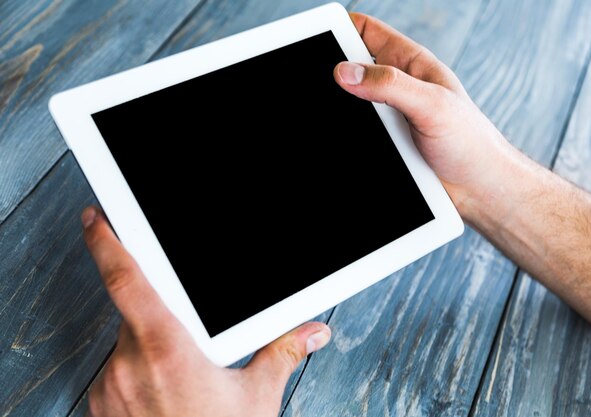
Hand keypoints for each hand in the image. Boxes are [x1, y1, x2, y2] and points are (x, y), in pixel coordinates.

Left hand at [81, 206, 330, 416]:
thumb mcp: (256, 398)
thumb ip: (281, 352)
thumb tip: (314, 331)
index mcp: (167, 350)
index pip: (127, 282)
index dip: (108, 244)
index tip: (95, 220)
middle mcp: (129, 365)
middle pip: (136, 313)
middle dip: (162, 318)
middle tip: (186, 343)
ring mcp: (110, 389)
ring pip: (126, 344)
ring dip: (150, 348)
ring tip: (181, 376)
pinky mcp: (101, 408)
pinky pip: (116, 371)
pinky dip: (137, 372)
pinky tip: (165, 393)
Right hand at [334, 13, 520, 220]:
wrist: (479, 189)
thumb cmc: (471, 143)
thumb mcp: (432, 105)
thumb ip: (390, 85)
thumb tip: (345, 73)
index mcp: (410, 63)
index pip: (365, 32)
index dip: (340, 29)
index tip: (316, 40)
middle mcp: (396, 86)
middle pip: (349, 70)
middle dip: (331, 77)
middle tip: (318, 88)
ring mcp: (387, 117)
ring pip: (348, 107)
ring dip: (339, 114)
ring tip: (336, 121)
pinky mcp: (384, 144)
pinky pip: (356, 136)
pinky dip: (346, 139)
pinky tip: (346, 143)